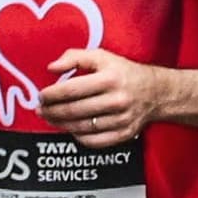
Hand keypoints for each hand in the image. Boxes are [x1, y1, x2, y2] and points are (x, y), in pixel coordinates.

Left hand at [40, 48, 168, 147]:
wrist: (156, 93)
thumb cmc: (124, 73)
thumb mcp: (101, 56)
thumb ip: (74, 57)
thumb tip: (52, 68)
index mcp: (110, 79)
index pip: (71, 90)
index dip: (51, 95)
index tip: (41, 96)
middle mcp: (117, 100)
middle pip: (74, 110)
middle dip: (52, 111)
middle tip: (41, 110)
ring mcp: (122, 119)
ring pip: (83, 127)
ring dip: (61, 125)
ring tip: (51, 119)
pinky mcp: (124, 133)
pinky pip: (95, 141)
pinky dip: (79, 137)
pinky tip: (71, 129)